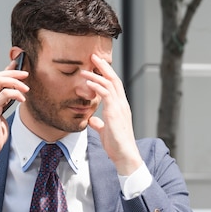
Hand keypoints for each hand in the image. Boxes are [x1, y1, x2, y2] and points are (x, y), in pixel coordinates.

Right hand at [0, 60, 28, 163]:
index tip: (19, 65)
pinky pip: (5, 94)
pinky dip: (16, 94)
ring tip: (26, 89)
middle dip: (13, 73)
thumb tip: (14, 89)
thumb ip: (4, 100)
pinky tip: (22, 100)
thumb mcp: (0, 112)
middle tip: (26, 75)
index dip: (7, 70)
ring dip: (15, 82)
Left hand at [82, 54, 142, 175]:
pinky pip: (106, 94)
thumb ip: (99, 124)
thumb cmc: (116, 146)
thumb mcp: (105, 132)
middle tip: (94, 56)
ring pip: (110, 84)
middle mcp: (122, 104)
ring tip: (86, 68)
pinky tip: (88, 82)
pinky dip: (97, 86)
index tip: (97, 65)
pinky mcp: (114, 112)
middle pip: (114, 79)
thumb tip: (92, 121)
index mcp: (121, 107)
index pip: (115, 85)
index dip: (106, 74)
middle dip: (103, 67)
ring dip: (97, 74)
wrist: (125, 155)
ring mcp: (120, 107)